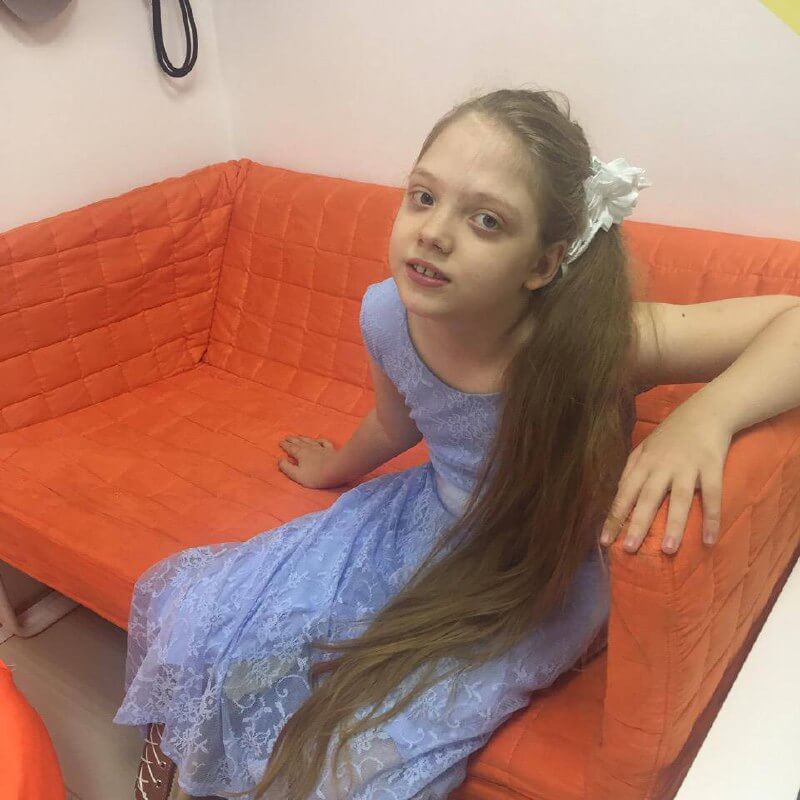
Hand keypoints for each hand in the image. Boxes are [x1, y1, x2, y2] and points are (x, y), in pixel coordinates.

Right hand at [278, 436, 339, 488]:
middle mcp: (309, 448)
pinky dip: (320, 440)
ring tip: (298, 436)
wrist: (337, 470)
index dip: (285, 445)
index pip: (290, 448)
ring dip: (303, 438)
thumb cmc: (316, 475)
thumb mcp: (297, 475)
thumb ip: (287, 468)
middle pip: (299, 442)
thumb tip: (280, 460)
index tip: (280, 442)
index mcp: (300, 454)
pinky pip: (324, 442)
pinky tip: (318, 440)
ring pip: (310, 441)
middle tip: (287, 437)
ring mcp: (321, 448)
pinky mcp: (330, 450)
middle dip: (292, 440)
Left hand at [600, 404, 732, 554]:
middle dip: (637, 523)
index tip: (604, 540)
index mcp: (643, 464)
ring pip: (679, 500)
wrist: (706, 411)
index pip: (624, 494)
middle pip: (648, 498)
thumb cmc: (671, 434)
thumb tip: (617, 495)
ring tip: (668, 550)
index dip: (614, 517)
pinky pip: (712, 496)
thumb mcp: (645, 448)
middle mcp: (662, 467)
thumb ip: (631, 470)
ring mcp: (687, 467)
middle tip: (629, 548)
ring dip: (674, 525)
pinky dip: (712, 518)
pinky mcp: (711, 467)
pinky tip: (709, 540)